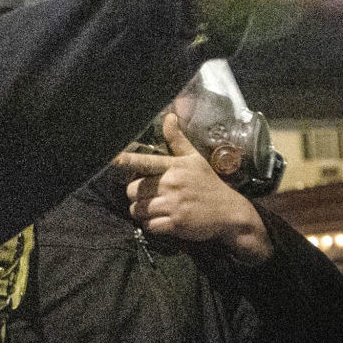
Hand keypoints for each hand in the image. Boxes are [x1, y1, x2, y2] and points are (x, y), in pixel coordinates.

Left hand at [114, 114, 271, 263]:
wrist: (229, 212)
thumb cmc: (209, 184)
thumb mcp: (195, 159)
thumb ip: (177, 140)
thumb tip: (169, 116)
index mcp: (174, 166)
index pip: (144, 163)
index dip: (126, 162)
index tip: (112, 159)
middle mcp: (171, 183)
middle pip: (133, 191)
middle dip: (135, 196)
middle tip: (146, 198)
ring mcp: (173, 204)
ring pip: (138, 210)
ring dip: (141, 213)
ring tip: (153, 210)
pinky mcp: (175, 223)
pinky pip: (148, 226)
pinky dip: (150, 226)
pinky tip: (160, 222)